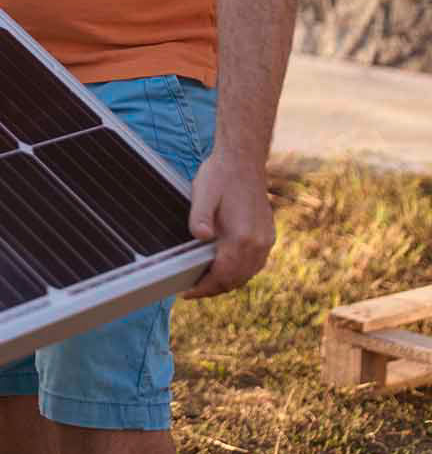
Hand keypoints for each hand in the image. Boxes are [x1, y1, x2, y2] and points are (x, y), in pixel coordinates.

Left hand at [180, 147, 275, 299]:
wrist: (244, 160)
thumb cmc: (219, 176)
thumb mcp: (202, 193)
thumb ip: (199, 217)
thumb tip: (200, 237)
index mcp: (242, 237)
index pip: (223, 276)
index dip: (204, 288)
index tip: (187, 293)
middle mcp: (258, 243)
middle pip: (236, 280)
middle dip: (213, 289)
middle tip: (192, 291)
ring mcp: (266, 240)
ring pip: (248, 274)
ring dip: (227, 282)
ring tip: (204, 283)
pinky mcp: (268, 235)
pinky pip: (255, 264)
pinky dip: (239, 272)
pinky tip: (224, 269)